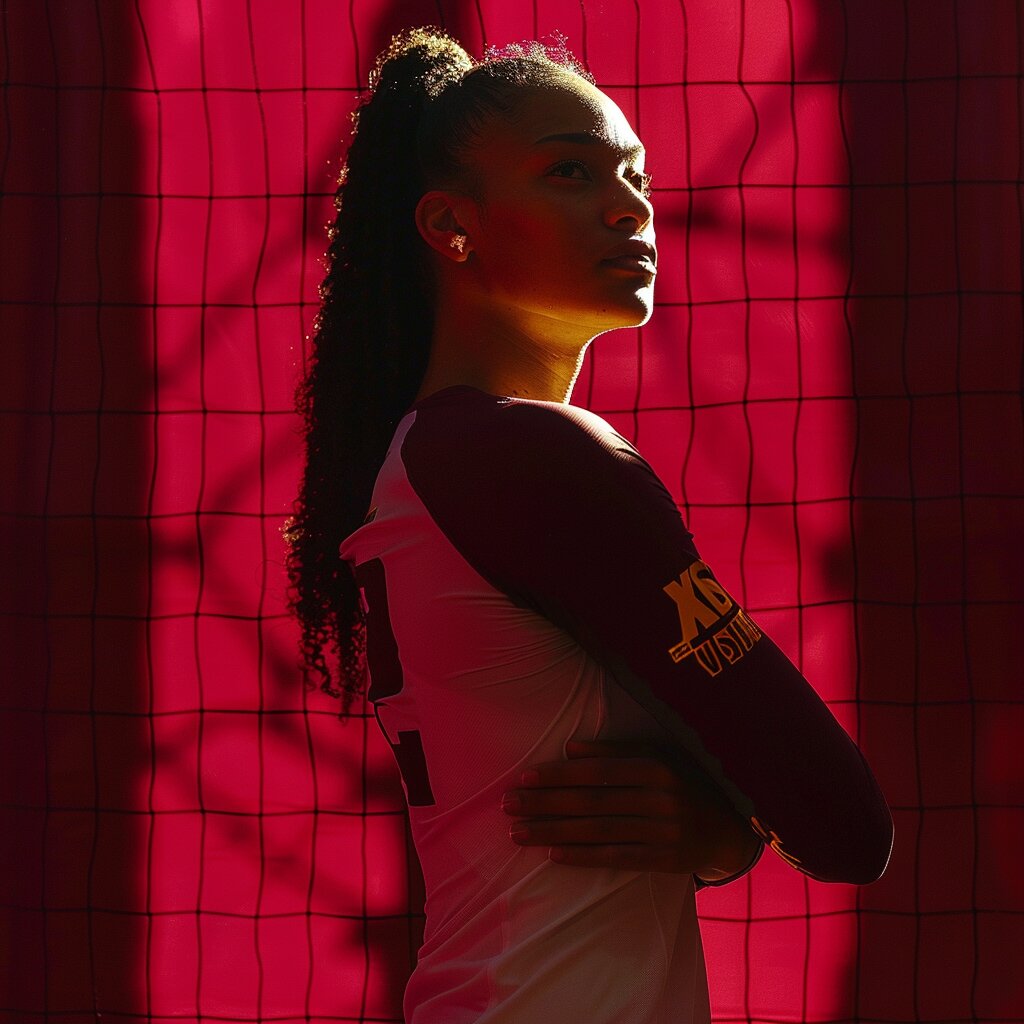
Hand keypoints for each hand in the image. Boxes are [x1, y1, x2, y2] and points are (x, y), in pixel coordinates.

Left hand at [501, 739, 760, 877]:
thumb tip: (570, 748)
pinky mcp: (665, 861)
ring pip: (598, 832)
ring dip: (554, 832)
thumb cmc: (684, 781)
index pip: (596, 773)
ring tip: (518, 832)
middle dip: (545, 804)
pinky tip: (553, 855)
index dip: (558, 776)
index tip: (523, 778)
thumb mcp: (658, 754)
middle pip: (591, 803)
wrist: (730, 826)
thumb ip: (615, 751)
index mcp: (655, 767)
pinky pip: (617, 858)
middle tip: (508, 805)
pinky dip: (583, 857)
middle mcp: (660, 799)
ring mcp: (664, 832)